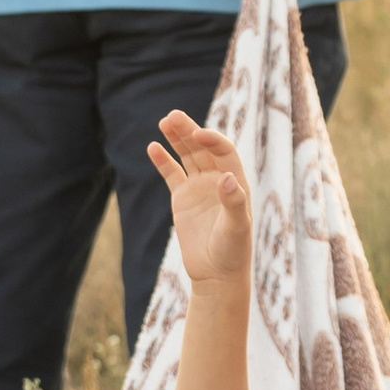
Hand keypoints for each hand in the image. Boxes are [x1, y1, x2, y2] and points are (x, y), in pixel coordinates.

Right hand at [145, 111, 253, 283]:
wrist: (216, 274)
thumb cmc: (233, 252)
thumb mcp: (236, 227)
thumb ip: (233, 202)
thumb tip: (227, 178)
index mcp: (236, 182)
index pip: (224, 152)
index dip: (213, 140)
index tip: (199, 135)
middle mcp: (218, 180)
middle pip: (202, 148)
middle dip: (189, 131)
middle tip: (173, 115)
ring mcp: (199, 187)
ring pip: (187, 156)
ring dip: (176, 138)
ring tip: (165, 121)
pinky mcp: (182, 198)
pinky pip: (172, 174)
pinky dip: (163, 160)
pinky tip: (153, 147)